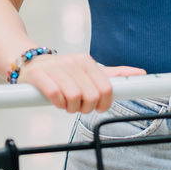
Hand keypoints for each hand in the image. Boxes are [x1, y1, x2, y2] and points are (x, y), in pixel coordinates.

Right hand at [18, 53, 146, 113]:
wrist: (30, 62)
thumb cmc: (62, 71)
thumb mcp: (89, 70)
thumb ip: (114, 74)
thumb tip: (141, 73)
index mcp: (86, 61)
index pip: (106, 88)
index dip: (104, 104)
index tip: (99, 107)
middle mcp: (73, 62)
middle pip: (91, 96)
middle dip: (86, 107)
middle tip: (80, 106)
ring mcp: (56, 68)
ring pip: (74, 97)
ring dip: (71, 108)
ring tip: (67, 104)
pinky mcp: (39, 75)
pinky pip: (55, 95)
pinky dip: (58, 103)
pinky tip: (57, 101)